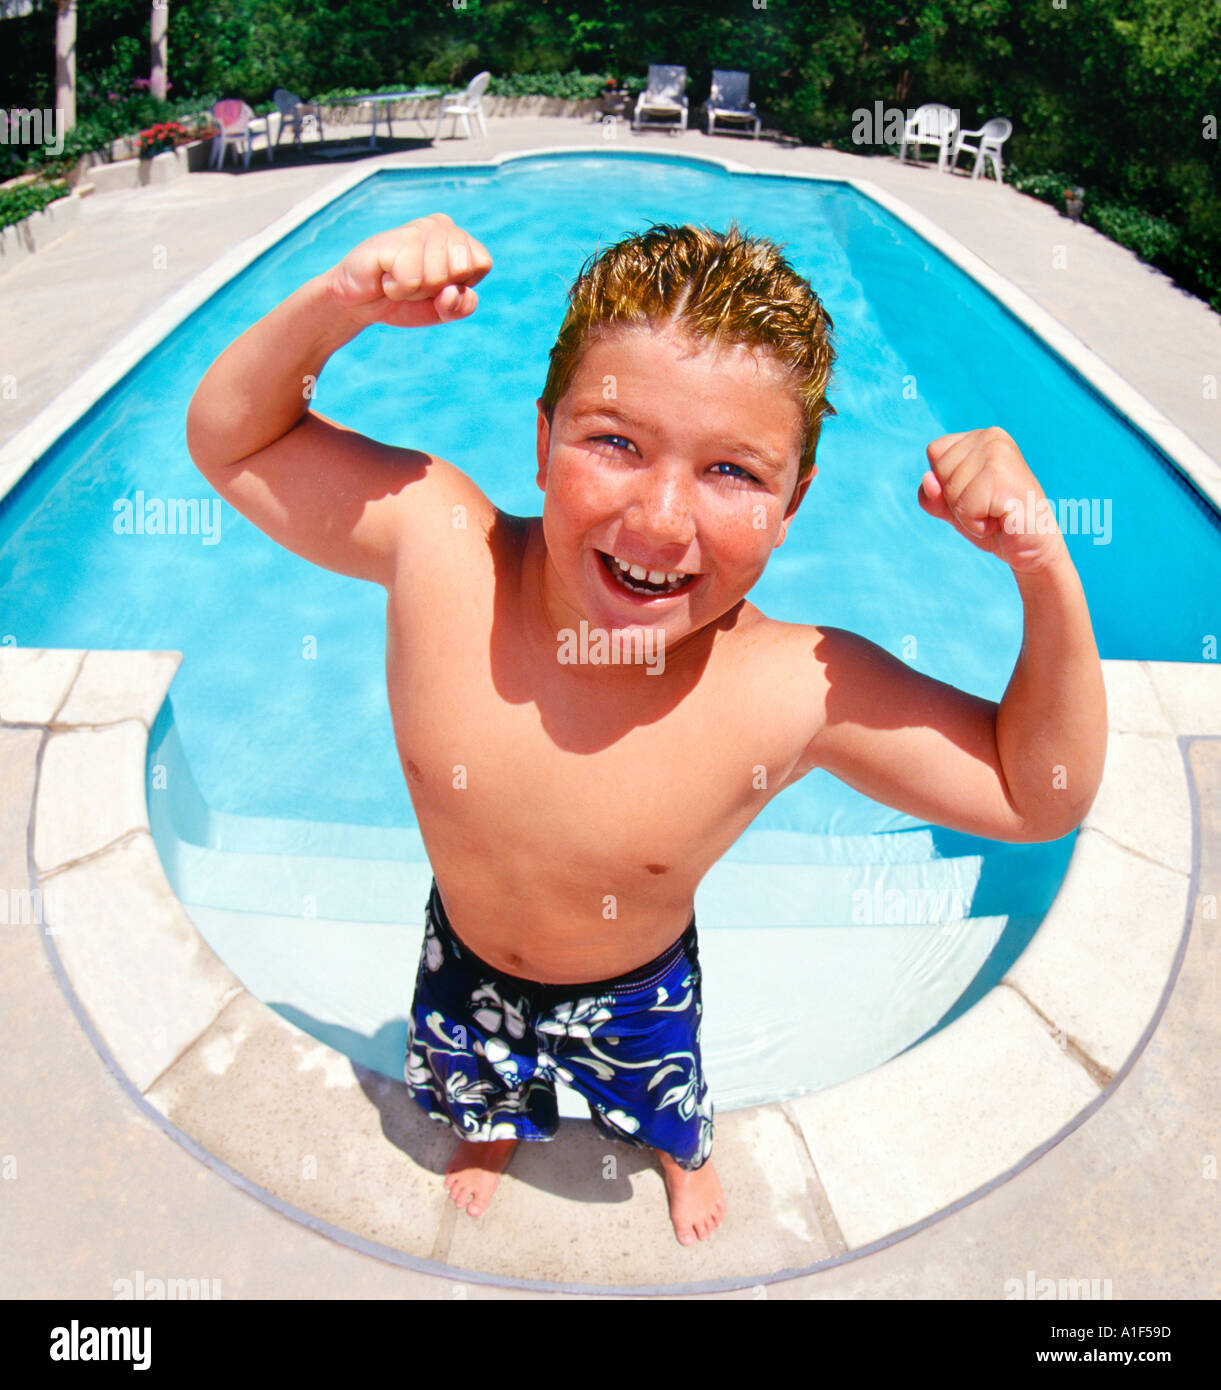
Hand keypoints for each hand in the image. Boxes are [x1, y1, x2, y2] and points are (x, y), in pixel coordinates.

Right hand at [323, 212, 492, 329]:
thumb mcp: (442, 312)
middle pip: (461, 268)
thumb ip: (461, 306)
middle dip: (437, 288)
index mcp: (458, 239)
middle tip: (415, 283)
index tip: (439, 286)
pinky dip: (398, 289)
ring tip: (399, 279)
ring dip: (415, 290)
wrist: (359, 302)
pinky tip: (386, 277)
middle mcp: (440, 225)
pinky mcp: (395, 239)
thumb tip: (451, 292)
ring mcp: (417, 229)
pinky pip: (411, 278)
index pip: (482, 262)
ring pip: (437, 276)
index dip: (462, 284)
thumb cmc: (404, 301)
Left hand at [917, 427, 1067, 573]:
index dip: (945, 482)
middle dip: (955, 500)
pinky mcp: (1002, 477)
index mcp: (980, 436)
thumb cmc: (994, 523)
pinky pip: (964, 508)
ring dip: (967, 514)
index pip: (934, 451)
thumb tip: (928, 480)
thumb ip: (932, 495)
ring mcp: (999, 454)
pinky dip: (976, 524)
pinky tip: (1001, 519)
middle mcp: (992, 437)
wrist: (1032, 547)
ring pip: (950, 491)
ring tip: (995, 513)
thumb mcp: (952, 509)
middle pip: (939, 470)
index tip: (976, 493)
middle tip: (988, 506)